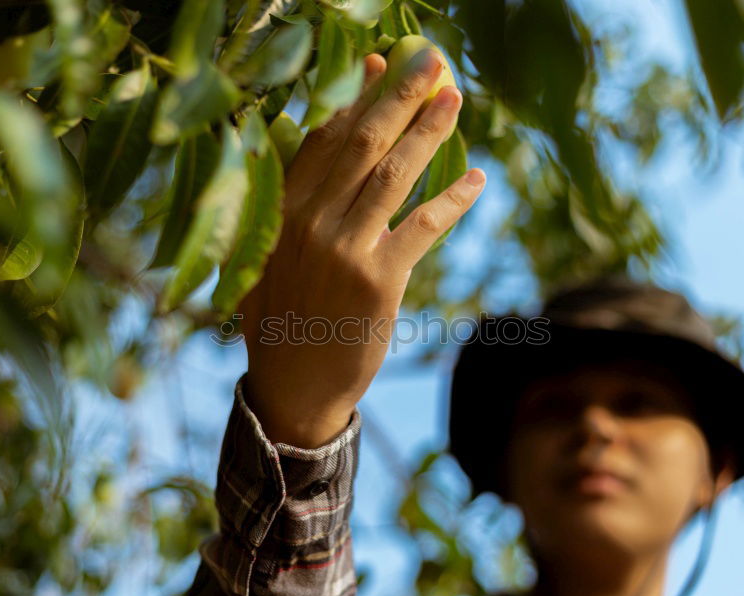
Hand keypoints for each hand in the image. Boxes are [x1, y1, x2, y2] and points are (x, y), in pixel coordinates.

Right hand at [238, 49, 485, 447]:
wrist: (294, 387)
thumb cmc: (284, 318)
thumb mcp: (267, 256)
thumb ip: (288, 204)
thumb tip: (313, 150)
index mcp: (279, 211)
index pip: (324, 139)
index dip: (357, 98)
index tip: (383, 64)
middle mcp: (309, 222)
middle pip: (362, 144)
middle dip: (399, 95)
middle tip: (431, 61)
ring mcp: (344, 250)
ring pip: (395, 175)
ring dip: (430, 132)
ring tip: (455, 100)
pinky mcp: (379, 281)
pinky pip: (424, 226)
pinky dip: (453, 199)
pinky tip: (476, 179)